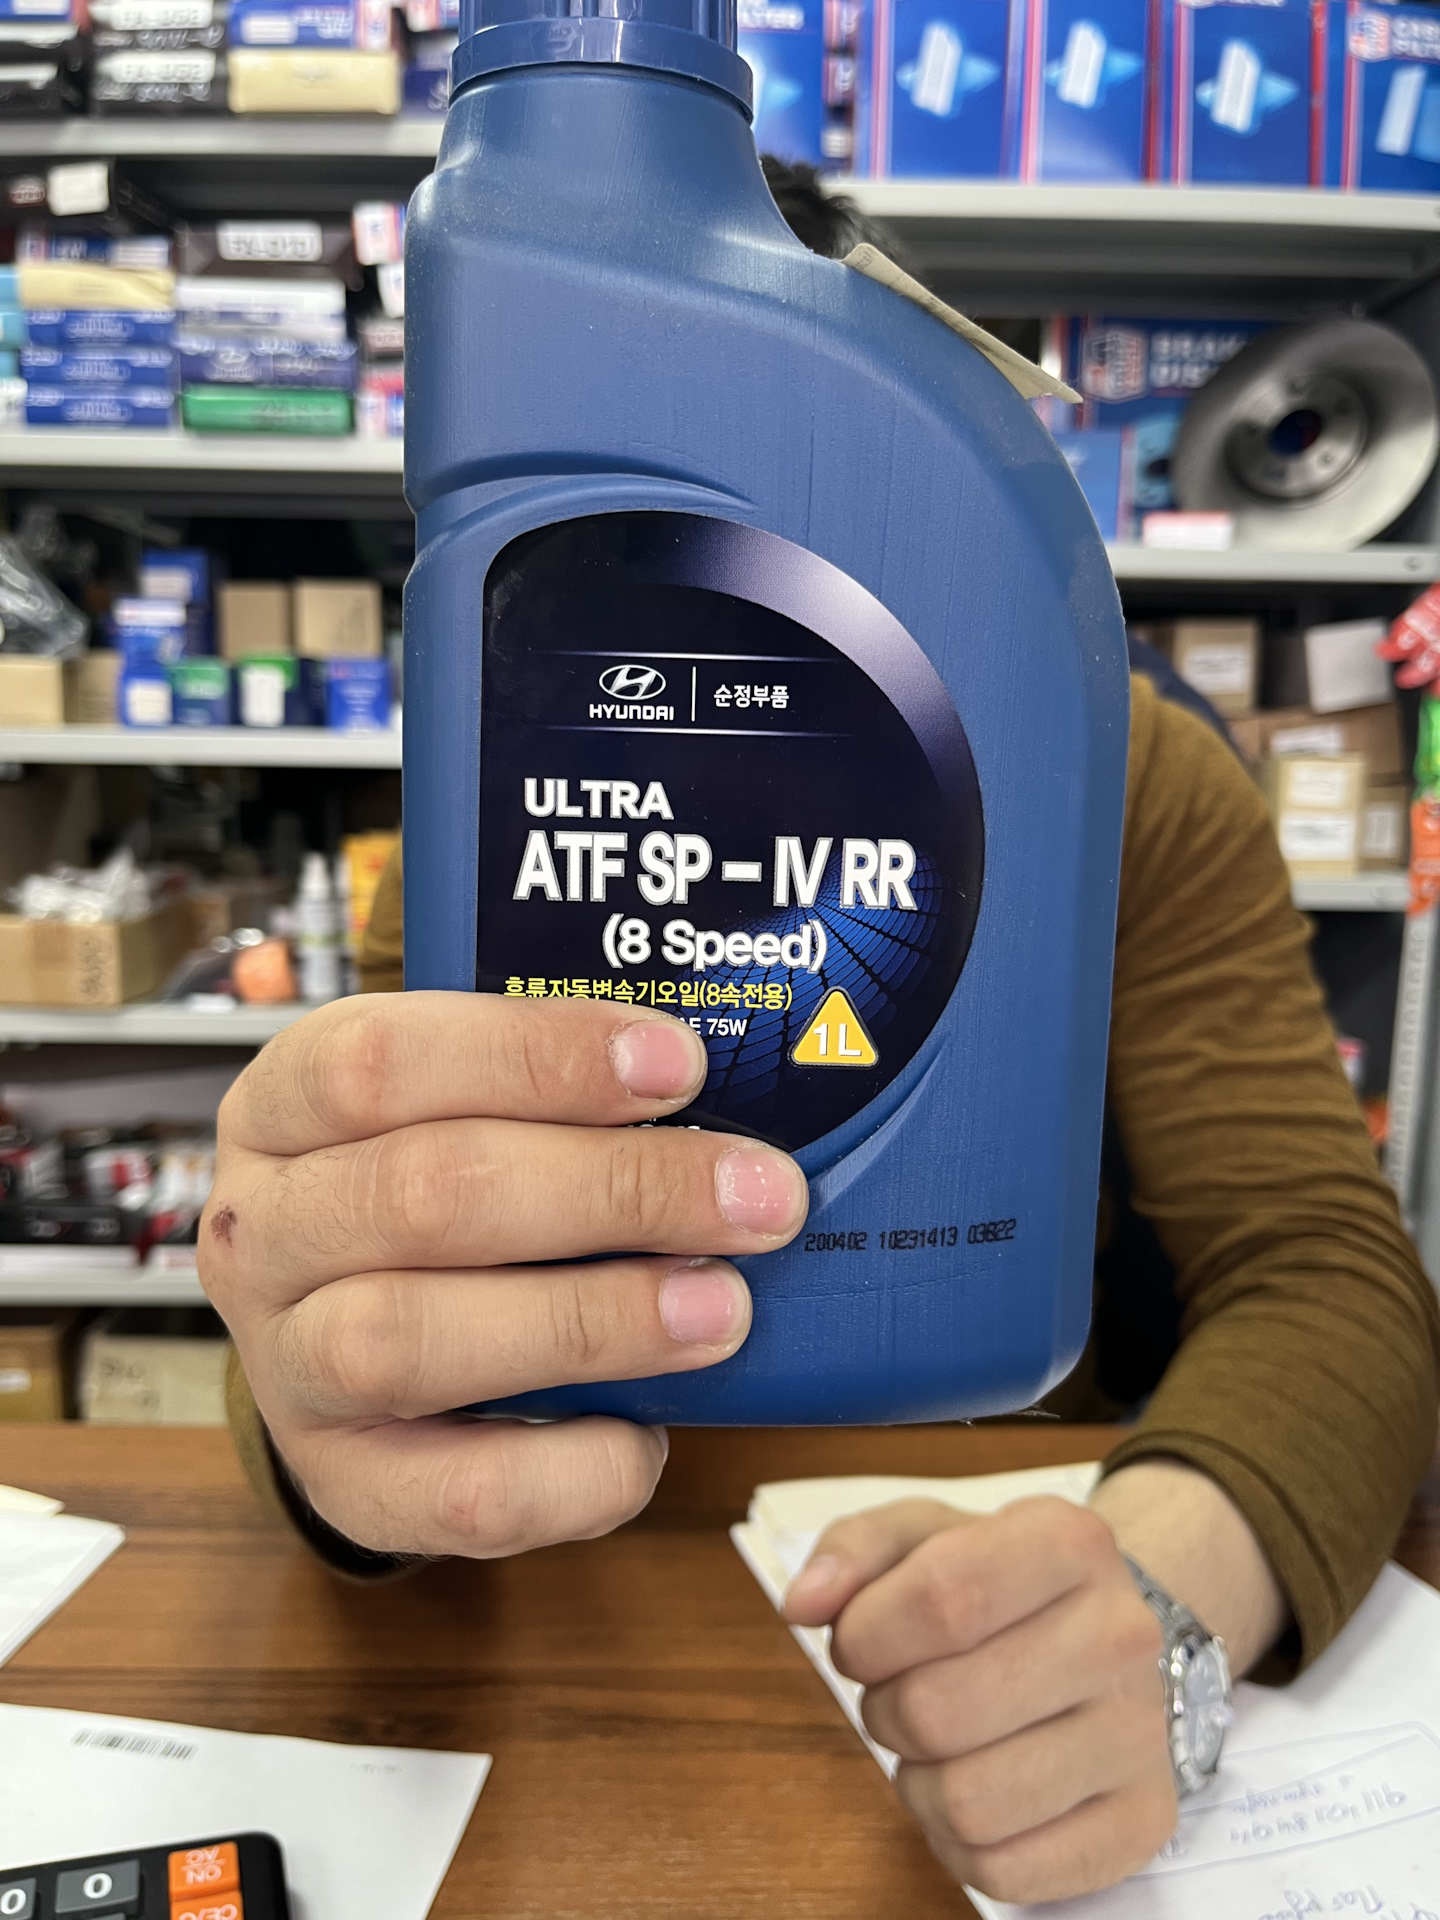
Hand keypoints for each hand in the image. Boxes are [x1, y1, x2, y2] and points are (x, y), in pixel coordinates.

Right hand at [201, 992, 807, 1557]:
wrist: (354, 1342)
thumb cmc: (437, 1197)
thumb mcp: (459, 1110)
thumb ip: (557, 1097)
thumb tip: (726, 1108)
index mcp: (285, 1106)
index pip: (380, 1057)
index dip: (535, 1055)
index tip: (679, 1064)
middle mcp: (262, 1232)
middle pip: (420, 1194)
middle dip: (613, 1190)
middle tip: (757, 1195)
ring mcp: (287, 1368)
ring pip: (411, 1340)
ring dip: (591, 1319)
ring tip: (721, 1308)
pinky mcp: (344, 1485)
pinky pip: (456, 1495)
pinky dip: (571, 1469)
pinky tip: (648, 1434)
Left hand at [783, 1497, 1175, 1903]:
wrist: (1106, 1634)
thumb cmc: (997, 1582)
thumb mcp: (924, 1534)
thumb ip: (852, 1549)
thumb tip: (805, 1602)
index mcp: (1068, 1541)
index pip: (939, 1599)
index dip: (866, 1635)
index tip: (859, 1640)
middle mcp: (1121, 1633)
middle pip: (939, 1710)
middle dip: (884, 1710)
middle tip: (899, 1694)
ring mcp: (1141, 1734)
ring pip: (969, 1801)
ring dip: (918, 1782)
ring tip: (936, 1745)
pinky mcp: (1143, 1820)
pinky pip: (1008, 1871)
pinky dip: (961, 1844)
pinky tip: (975, 1790)